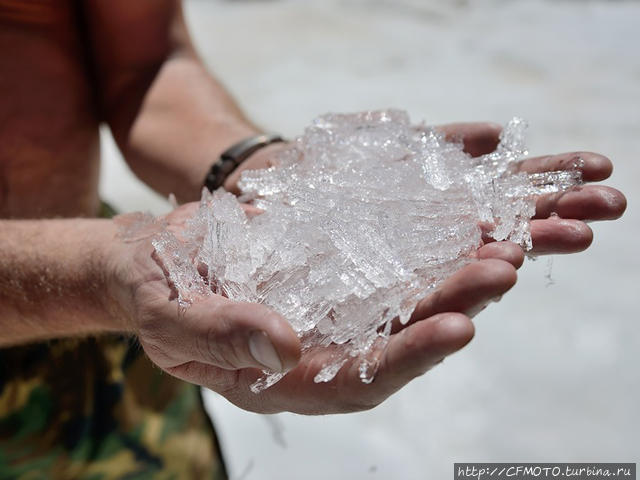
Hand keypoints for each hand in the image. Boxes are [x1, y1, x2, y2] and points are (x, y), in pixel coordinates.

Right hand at [112, 123, 624, 414]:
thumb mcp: (170, 313)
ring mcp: (327, 315)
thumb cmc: (153, 287)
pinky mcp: (332, 279)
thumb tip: (280, 349)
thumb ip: (219, 334)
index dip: (407, 357)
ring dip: (453, 278)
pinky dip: (424, 251)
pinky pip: (385, 271)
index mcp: (277, 378)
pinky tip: (460, 226)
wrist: (150, 259)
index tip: (457, 327)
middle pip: (396, 342)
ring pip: (401, 306)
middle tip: (500, 270)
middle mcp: (315, 352)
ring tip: (500, 245)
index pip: (354, 380)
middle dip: (451, 309)